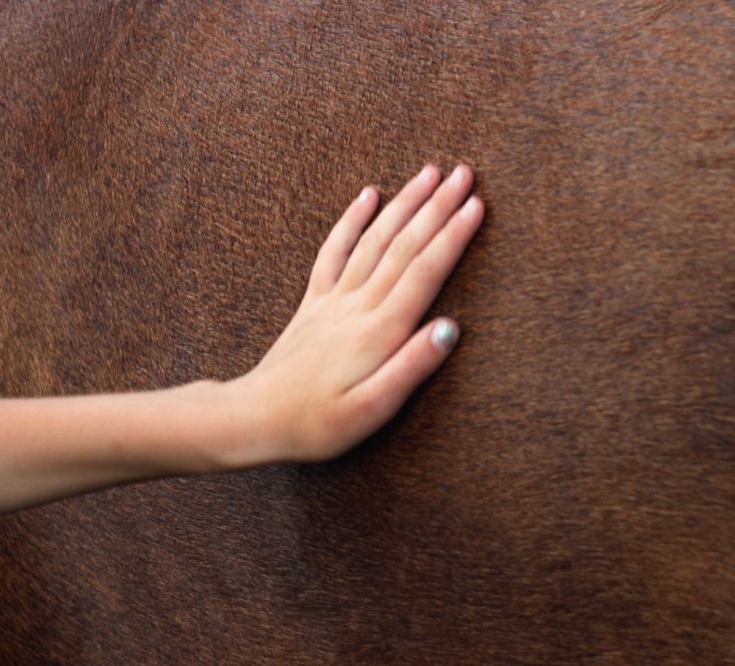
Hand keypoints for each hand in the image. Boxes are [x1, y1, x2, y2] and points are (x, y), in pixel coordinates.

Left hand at [230, 164, 482, 462]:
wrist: (256, 418)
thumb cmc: (318, 424)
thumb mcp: (372, 409)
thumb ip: (412, 367)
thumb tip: (450, 329)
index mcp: (379, 331)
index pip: (424, 271)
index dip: (453, 236)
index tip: (477, 204)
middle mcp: (357, 306)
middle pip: (404, 245)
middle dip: (437, 206)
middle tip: (465, 173)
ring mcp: (333, 300)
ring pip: (374, 239)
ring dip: (404, 203)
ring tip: (430, 172)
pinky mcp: (314, 303)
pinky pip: (334, 250)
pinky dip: (353, 219)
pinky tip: (369, 194)